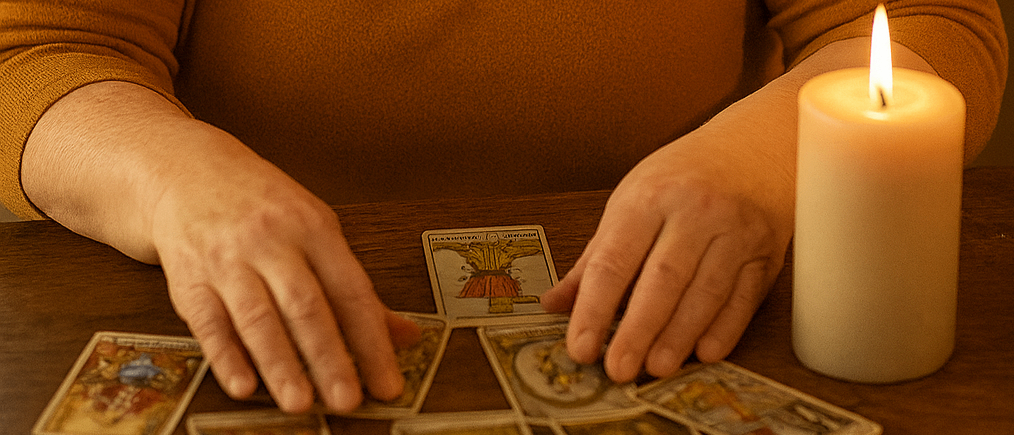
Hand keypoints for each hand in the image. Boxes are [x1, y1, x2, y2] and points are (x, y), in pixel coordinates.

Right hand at [148, 128, 417, 412]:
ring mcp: (228, 258)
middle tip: (347, 399)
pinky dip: (226, 356)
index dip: (372, 340)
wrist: (188, 169)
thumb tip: (406, 335)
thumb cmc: (263, 205)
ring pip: (258, 317)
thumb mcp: (317, 231)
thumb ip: (355, 288)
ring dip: (280, 364)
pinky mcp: (188, 278)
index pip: (351, 291)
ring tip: (300, 402)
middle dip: (329, 357)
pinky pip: (209, 321)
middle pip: (306, 306)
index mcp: (313, 228)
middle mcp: (271, 241)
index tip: (387, 381)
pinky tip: (244, 385)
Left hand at [541, 132, 793, 382]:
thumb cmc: (682, 177)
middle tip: (617, 369)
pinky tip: (705, 352)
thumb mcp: (631, 201)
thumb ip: (595, 257)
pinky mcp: (766, 251)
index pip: (614, 261)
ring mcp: (735, 231)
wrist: (755, 145)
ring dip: (679, 335)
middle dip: (637, 329)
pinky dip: (725, 328)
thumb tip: (554, 304)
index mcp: (647, 198)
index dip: (594, 309)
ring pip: (705, 292)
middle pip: (662, 280)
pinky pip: (744, 296)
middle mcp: (693, 211)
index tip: (580, 347)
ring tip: (656, 367)